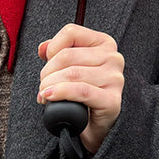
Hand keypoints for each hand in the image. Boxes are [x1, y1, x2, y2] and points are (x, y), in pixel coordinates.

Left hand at [37, 24, 124, 153]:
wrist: (95, 126)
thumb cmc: (83, 95)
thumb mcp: (70, 67)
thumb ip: (57, 53)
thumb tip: (43, 48)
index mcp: (104, 44)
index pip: (71, 32)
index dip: (52, 48)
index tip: (47, 62)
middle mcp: (113, 58)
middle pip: (67, 55)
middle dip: (47, 72)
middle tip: (43, 85)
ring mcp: (115, 79)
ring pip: (71, 73)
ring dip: (50, 85)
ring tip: (44, 94)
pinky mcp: (112, 100)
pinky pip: (80, 91)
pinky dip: (60, 93)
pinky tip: (49, 97)